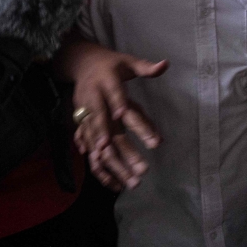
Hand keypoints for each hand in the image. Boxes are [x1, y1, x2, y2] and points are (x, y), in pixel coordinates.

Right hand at [71, 46, 166, 190]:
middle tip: (143, 169)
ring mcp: (85, 115)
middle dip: (123, 148)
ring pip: (97, 144)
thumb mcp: (127, 61)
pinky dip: (99, 168)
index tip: (125, 118)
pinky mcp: (81, 127)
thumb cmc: (110, 65)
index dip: (119, 105)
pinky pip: (88, 151)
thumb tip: (165, 64)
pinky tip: (113, 184)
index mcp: (106, 82)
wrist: (80, 64)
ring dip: (113, 164)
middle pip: (107, 127)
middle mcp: (93, 100)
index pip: (115, 95)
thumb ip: (145, 67)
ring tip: (131, 182)